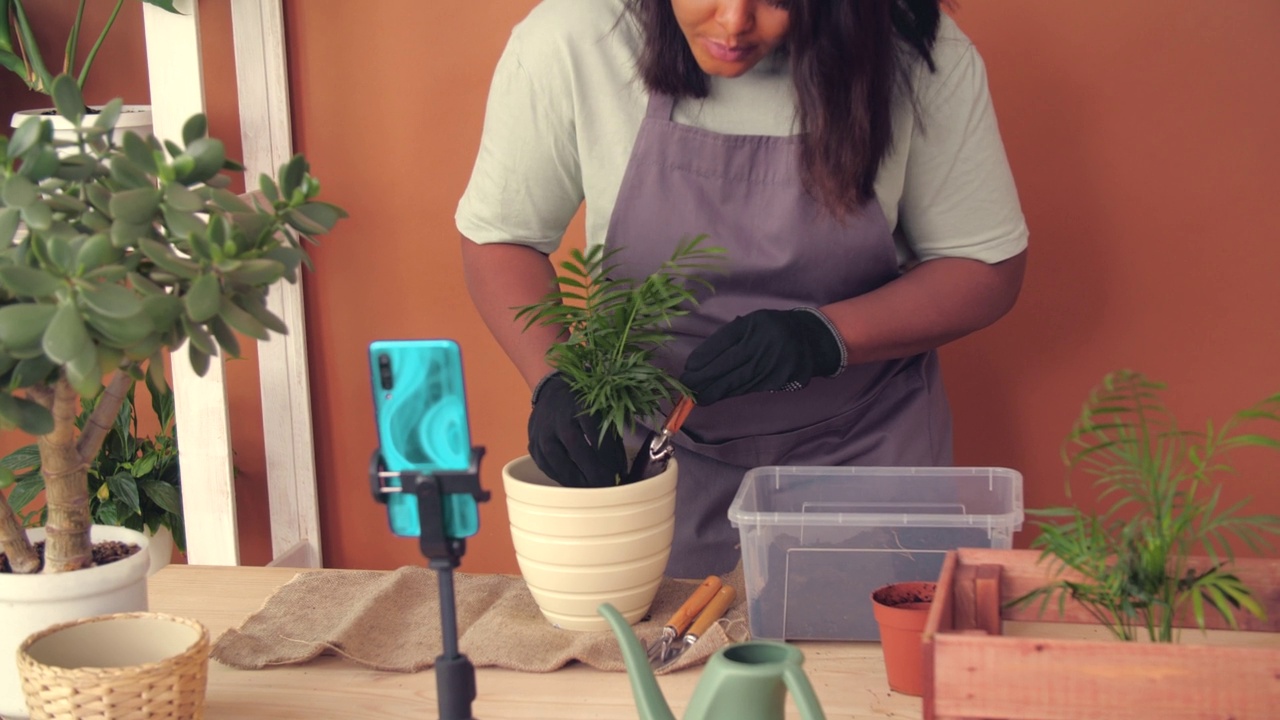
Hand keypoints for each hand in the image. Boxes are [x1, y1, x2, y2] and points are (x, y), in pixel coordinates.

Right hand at [528, 372, 627, 486]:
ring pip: (555, 459)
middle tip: (607, 486)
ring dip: (575, 479)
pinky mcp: (532, 443)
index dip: (608, 453)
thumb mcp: (601, 412)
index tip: (619, 470)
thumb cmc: (584, 406)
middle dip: (592, 471)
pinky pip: (544, 465)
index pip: (593, 430)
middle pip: (574, 447)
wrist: (553, 393)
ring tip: (590, 491)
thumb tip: (620, 471)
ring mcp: (542, 431)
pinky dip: (560, 477)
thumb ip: (611, 437)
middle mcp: (558, 417)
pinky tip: (574, 485)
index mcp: (579, 404)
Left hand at [680, 308, 846, 405]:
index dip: (703, 359)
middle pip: (727, 367)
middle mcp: (764, 346)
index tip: (688, 369)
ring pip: (737, 382)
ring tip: (697, 397)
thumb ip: (729, 337)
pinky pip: (748, 389)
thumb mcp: (752, 322)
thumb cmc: (773, 328)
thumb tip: (700, 362)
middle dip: (703, 380)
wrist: (812, 338)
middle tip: (685, 388)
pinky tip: (717, 395)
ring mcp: (773, 366)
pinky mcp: (778, 381)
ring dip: (714, 391)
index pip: (723, 344)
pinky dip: (730, 393)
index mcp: (756, 326)